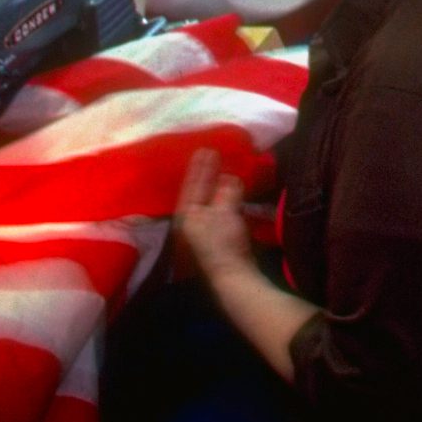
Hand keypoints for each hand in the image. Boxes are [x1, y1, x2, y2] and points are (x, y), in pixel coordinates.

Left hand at [173, 147, 251, 280]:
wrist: (233, 273)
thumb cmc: (224, 242)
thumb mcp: (224, 211)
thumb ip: (227, 191)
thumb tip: (230, 177)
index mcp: (188, 213)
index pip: (193, 184)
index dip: (200, 166)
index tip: (205, 149)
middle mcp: (192, 220)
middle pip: (198, 190)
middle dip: (206, 173)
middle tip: (212, 153)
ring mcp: (204, 228)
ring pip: (209, 198)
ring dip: (216, 183)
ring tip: (223, 167)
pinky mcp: (217, 234)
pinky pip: (219, 206)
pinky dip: (224, 194)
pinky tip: (231, 188)